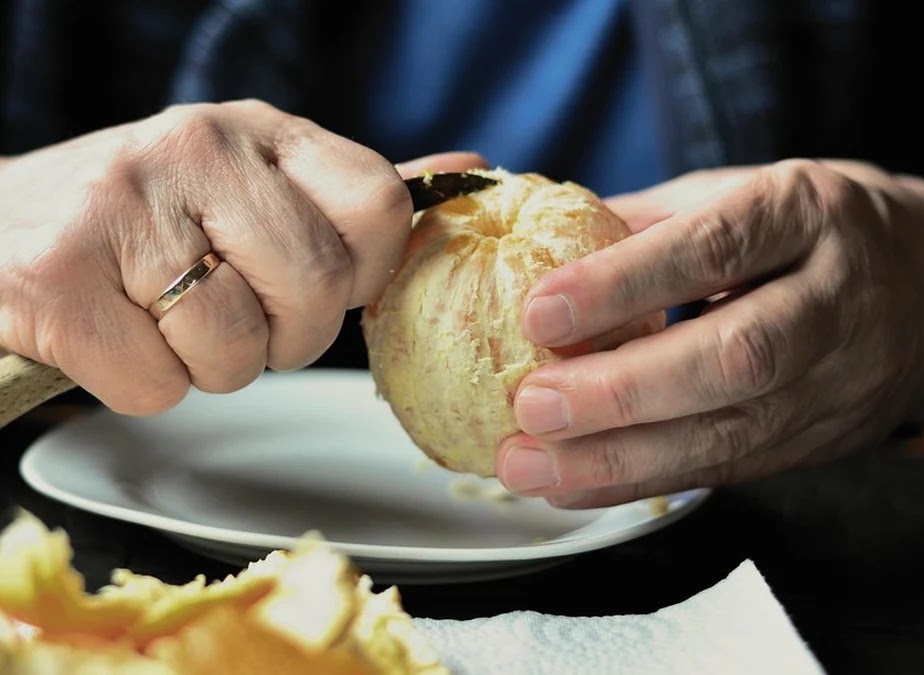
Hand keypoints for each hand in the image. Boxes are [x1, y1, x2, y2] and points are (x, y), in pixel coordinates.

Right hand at [0, 99, 483, 414]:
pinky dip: (140, 386)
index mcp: (259, 132)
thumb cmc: (143, 226)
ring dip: (207, 367)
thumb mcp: (249, 187)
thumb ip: (348, 195)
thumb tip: (469, 172)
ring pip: (237, 351)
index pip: (380, 206)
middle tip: (233, 318)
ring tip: (163, 319)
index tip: (312, 284)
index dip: (359, 274)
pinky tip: (112, 336)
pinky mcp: (56, 276)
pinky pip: (158, 385)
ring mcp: (121, 205)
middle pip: (315, 290)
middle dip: (283, 338)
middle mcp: (195, 148)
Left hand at [495, 159, 923, 506]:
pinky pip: (734, 469)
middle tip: (532, 405)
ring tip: (532, 465)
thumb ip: (660, 219)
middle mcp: (836, 299)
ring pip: (735, 432)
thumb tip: (548, 242)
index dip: (625, 283)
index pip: (716, 247)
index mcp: (811, 213)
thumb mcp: (759, 190)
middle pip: (735, 356)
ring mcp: (841, 381)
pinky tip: (578, 485)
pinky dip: (649, 482)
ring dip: (623, 459)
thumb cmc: (834, 231)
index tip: (541, 311)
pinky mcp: (826, 440)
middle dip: (625, 391)